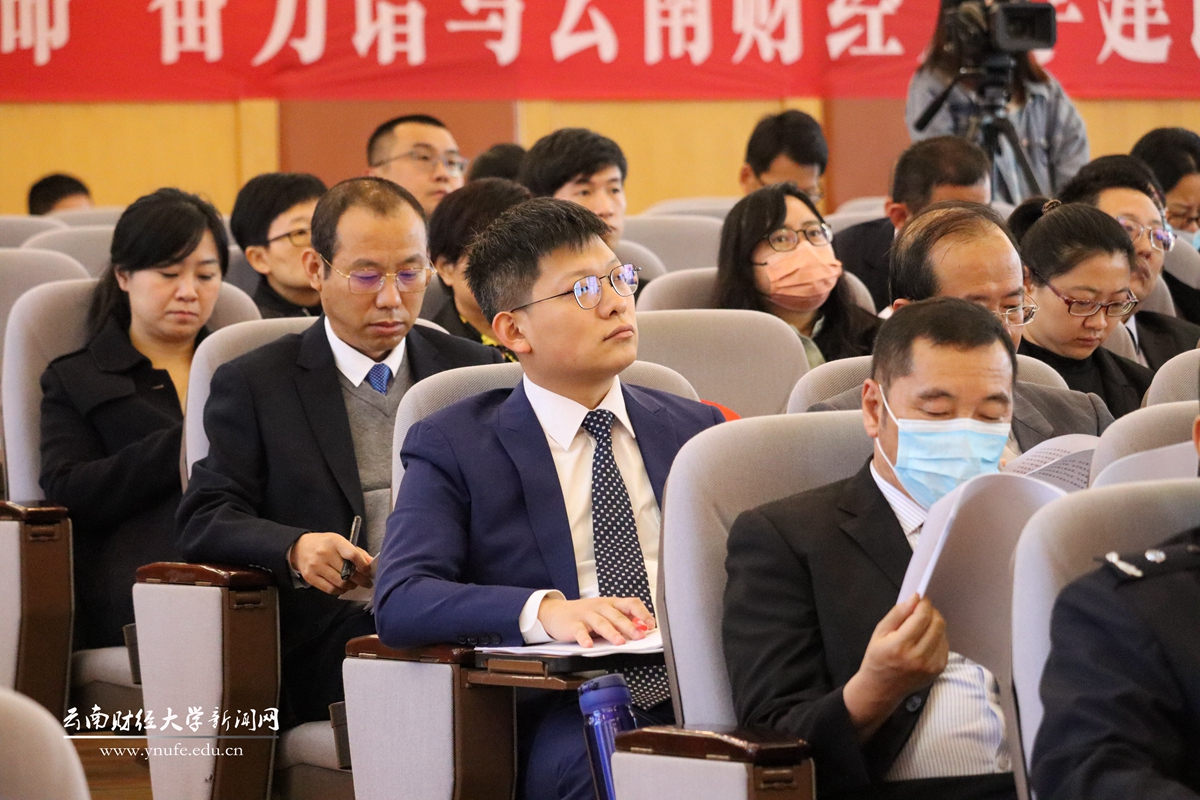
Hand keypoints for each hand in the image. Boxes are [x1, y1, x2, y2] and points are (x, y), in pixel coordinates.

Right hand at [289, 532, 372, 595]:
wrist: (300, 547)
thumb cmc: (325, 544)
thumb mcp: (340, 542)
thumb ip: (357, 552)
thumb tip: (372, 563)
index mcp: (335, 541)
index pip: (353, 555)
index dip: (364, 566)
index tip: (368, 572)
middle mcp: (324, 553)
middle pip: (348, 572)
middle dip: (361, 580)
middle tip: (366, 583)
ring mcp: (316, 566)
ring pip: (340, 583)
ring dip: (351, 586)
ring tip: (354, 584)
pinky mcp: (310, 577)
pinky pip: (330, 589)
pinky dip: (340, 590)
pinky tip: (343, 587)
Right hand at [536, 596, 654, 646]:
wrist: (556, 612)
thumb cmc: (584, 614)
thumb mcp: (604, 612)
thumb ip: (621, 619)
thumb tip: (642, 628)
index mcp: (611, 603)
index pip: (631, 604)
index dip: (642, 613)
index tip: (651, 624)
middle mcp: (600, 607)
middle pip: (617, 616)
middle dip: (630, 626)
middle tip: (640, 636)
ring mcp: (586, 615)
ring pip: (601, 623)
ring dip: (611, 633)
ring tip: (619, 642)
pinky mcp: (573, 624)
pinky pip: (580, 631)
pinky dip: (584, 638)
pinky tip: (589, 645)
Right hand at [842, 594, 948, 741]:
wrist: (882, 689)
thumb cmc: (877, 658)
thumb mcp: (879, 633)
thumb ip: (898, 613)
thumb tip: (915, 598)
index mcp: (900, 646)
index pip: (922, 617)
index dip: (924, 604)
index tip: (920, 599)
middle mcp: (918, 657)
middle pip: (937, 624)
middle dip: (931, 612)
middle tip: (921, 611)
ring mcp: (931, 665)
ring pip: (943, 633)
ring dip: (935, 624)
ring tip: (921, 626)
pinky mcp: (938, 670)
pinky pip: (944, 645)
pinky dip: (937, 637)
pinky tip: (925, 640)